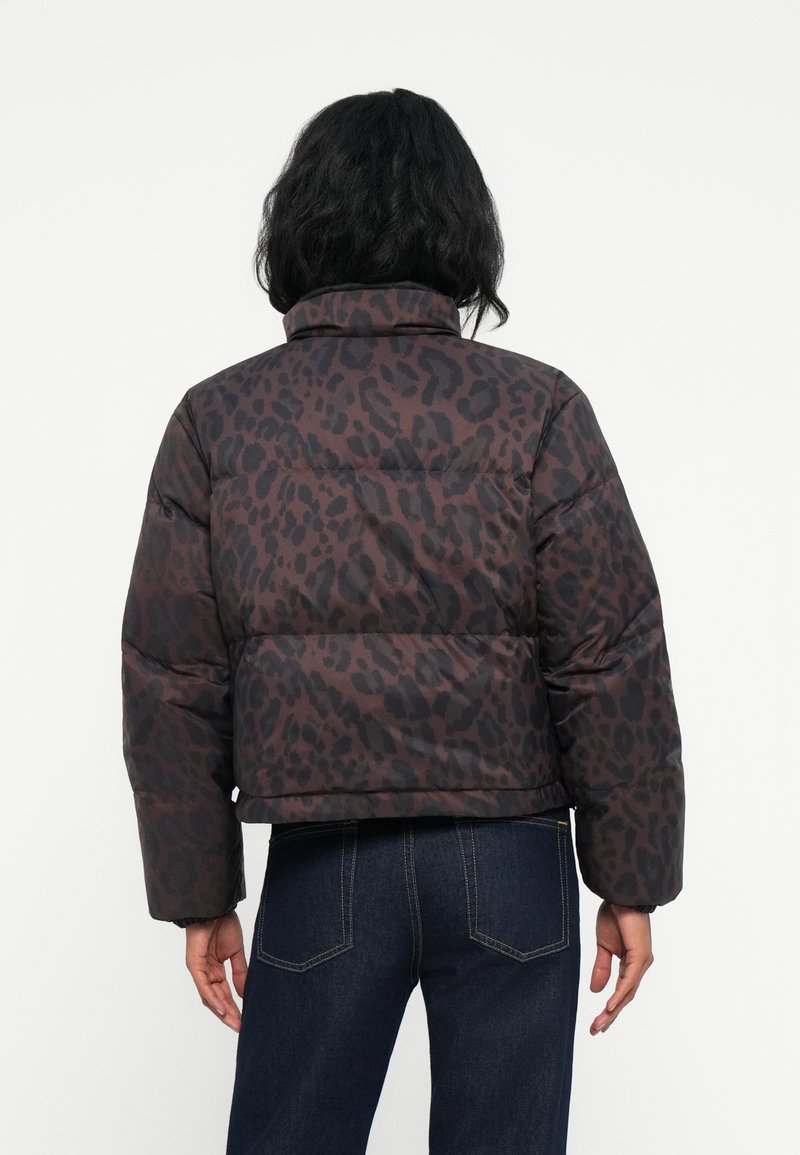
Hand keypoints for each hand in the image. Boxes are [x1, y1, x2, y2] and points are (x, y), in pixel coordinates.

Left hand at [184, 912, 247, 1032]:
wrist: (214, 907)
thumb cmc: (223, 923)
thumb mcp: (236, 952)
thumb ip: (240, 973)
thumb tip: (245, 993)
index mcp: (214, 969)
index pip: (224, 993)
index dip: (234, 1007)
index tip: (245, 1019)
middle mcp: (205, 972)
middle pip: (216, 999)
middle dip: (228, 1014)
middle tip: (241, 1027)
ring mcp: (198, 970)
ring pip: (209, 996)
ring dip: (222, 1011)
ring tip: (235, 1022)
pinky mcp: (195, 965)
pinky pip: (204, 986)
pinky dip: (214, 999)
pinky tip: (223, 1009)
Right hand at [589, 901, 653, 1034]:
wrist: (621, 895)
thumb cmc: (615, 916)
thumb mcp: (603, 946)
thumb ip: (601, 968)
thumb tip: (595, 991)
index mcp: (631, 964)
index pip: (620, 992)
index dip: (609, 1008)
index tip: (597, 1023)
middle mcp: (639, 967)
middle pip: (624, 997)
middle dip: (610, 1016)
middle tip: (595, 1030)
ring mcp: (642, 963)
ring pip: (627, 993)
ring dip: (612, 1011)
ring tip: (599, 1024)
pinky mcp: (640, 956)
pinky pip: (629, 980)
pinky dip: (619, 994)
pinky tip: (609, 1006)